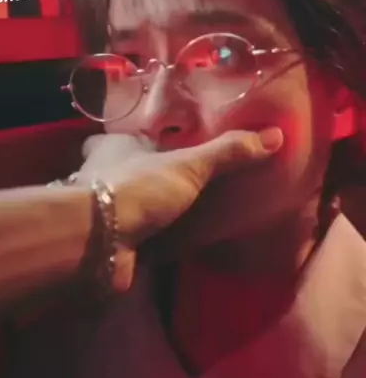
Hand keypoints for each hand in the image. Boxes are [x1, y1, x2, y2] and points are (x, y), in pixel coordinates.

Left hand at [79, 128, 282, 289]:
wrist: (101, 240)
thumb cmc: (139, 188)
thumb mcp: (187, 164)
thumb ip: (226, 152)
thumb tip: (275, 135)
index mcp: (115, 146)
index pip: (128, 137)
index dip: (145, 139)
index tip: (170, 144)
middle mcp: (103, 173)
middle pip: (126, 169)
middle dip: (148, 175)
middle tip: (184, 182)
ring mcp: (104, 208)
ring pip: (129, 202)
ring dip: (149, 208)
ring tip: (186, 212)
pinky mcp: (108, 238)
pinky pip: (133, 233)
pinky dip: (150, 237)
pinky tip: (174, 242)